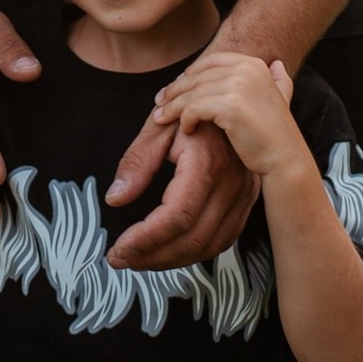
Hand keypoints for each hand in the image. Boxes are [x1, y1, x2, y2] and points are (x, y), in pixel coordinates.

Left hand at [104, 101, 259, 270]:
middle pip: (193, 238)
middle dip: (152, 256)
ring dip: (171, 260)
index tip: (118, 249)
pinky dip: (194, 252)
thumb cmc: (191, 111)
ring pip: (210, 245)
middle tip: (120, 258)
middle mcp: (230, 183)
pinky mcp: (246, 201)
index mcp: (206, 162)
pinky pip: (223, 239)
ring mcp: (243, 195)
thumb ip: (136, 162)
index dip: (145, 240)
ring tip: (139, 258)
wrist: (229, 101)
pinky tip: (169, 250)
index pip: (176, 216)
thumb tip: (116, 198)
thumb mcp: (158, 125)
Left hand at [153, 55, 302, 178]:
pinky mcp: (229, 106)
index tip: (175, 88)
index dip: (189, 75)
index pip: (210, 62)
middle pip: (197, 77)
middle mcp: (246, 69)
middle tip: (160, 103)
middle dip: (175, 91)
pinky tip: (185, 129)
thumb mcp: (280, 98)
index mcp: (253, 64)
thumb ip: (277, 80)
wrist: (285, 159)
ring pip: (191, 93)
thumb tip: (276, 64)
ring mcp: (238, 85)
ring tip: (161, 118)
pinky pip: (194, 108)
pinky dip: (184, 119)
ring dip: (173, 107)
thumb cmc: (277, 134)